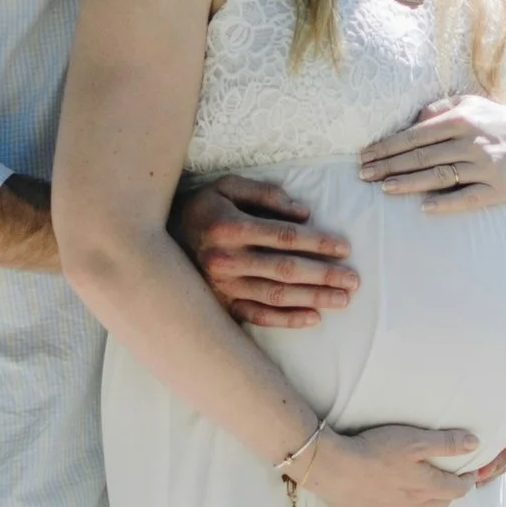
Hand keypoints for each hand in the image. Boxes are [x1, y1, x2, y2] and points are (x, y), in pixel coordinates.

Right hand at [169, 174, 357, 328]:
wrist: (151, 240)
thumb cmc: (200, 207)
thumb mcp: (226, 186)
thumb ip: (265, 195)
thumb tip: (305, 213)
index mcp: (230, 227)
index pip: (285, 237)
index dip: (317, 243)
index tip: (344, 248)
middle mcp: (226, 260)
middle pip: (286, 270)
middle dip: (324, 275)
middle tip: (354, 281)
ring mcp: (222, 287)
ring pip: (276, 296)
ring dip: (313, 298)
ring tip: (342, 300)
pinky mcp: (219, 305)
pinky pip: (257, 316)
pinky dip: (287, 320)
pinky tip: (313, 318)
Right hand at [301, 423, 478, 506]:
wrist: (335, 468)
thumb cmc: (375, 450)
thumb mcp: (415, 440)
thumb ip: (446, 443)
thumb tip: (475, 445)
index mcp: (427, 485)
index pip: (456, 489)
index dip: (466, 481)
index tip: (470, 474)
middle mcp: (414, 505)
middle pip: (441, 504)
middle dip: (451, 494)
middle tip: (453, 484)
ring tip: (437, 501)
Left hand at [359, 95, 505, 210]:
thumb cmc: (495, 123)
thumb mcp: (471, 105)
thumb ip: (439, 109)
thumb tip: (410, 121)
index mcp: (461, 120)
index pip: (415, 135)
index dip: (387, 146)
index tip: (364, 155)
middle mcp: (471, 142)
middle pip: (422, 156)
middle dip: (389, 166)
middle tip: (363, 175)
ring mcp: (485, 167)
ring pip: (440, 177)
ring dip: (410, 183)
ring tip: (384, 189)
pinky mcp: (497, 190)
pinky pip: (467, 198)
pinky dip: (445, 204)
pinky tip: (423, 208)